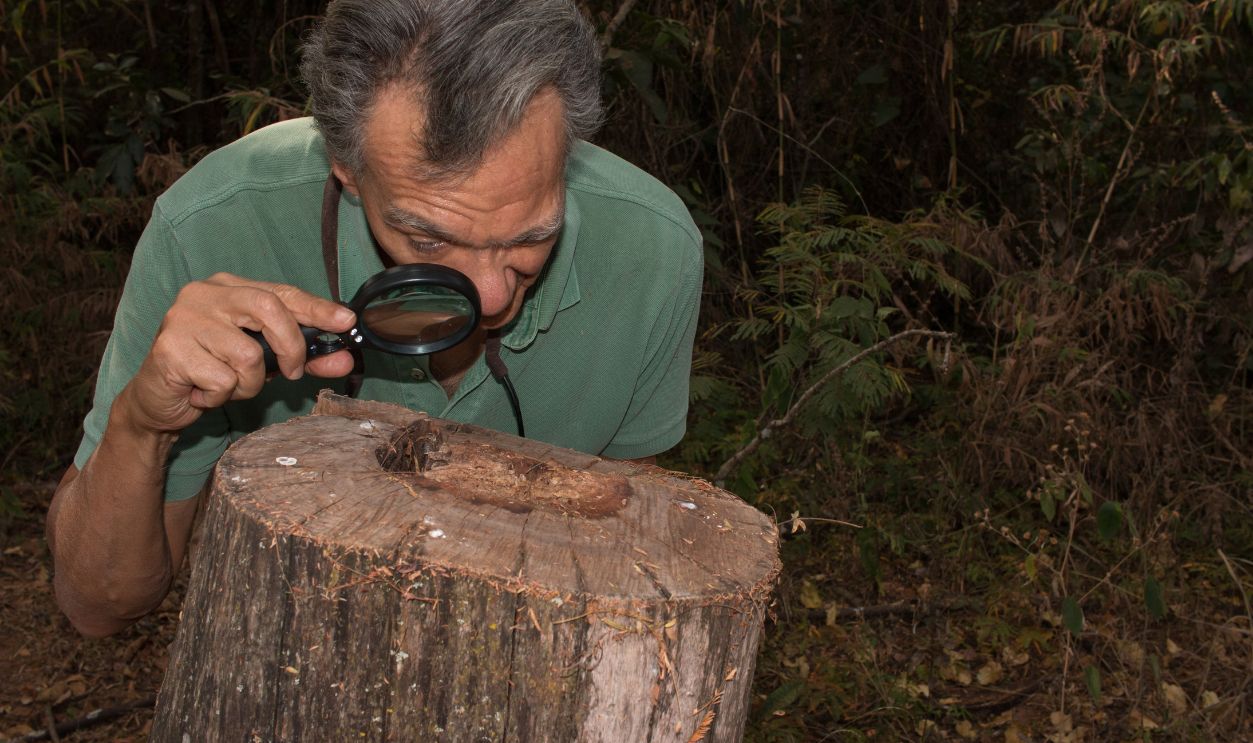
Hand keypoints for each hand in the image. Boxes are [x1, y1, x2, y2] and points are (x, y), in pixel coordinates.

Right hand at [120, 273, 356, 433]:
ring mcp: (184, 319)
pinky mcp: (170, 349)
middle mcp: (204, 294)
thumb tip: (345, 359)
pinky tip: (203, 392)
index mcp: (229, 287)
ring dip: (249, 384)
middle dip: (292, 346)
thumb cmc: (212, 372)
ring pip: (248, 355)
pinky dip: (222, 396)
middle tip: (293, 372)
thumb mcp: (264, 362)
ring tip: (228, 385)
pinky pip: (223, 380)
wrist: (156, 400)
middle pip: (268, 308)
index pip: (282, 292)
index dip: (317, 308)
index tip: (346, 322)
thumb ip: (303, 357)